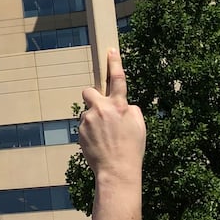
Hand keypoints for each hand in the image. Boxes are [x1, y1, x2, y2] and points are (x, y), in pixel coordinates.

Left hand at [78, 49, 145, 182]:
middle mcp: (101, 109)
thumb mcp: (140, 125)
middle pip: (89, 92)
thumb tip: (123, 104)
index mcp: (119, 105)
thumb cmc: (131, 148)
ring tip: (105, 138)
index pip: (117, 78)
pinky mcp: (80, 131)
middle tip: (101, 110)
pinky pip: (84, 126)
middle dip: (93, 97)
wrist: (116, 170)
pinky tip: (99, 144)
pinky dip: (90, 132)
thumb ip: (131, 109)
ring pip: (88, 113)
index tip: (110, 50)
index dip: (114, 63)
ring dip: (94, 120)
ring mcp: (88, 120)